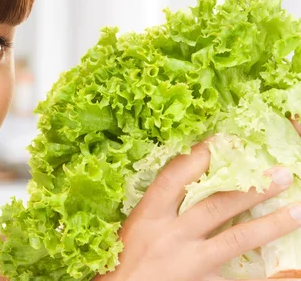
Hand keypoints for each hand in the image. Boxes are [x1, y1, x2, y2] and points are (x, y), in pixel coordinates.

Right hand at [96, 129, 300, 280]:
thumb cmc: (124, 258)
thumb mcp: (135, 225)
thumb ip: (160, 206)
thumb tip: (192, 179)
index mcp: (149, 215)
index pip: (176, 177)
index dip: (201, 156)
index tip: (226, 140)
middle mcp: (171, 235)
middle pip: (216, 204)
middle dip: (250, 187)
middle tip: (280, 173)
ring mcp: (190, 262)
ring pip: (236, 238)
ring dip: (270, 223)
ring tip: (297, 209)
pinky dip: (268, 277)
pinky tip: (290, 272)